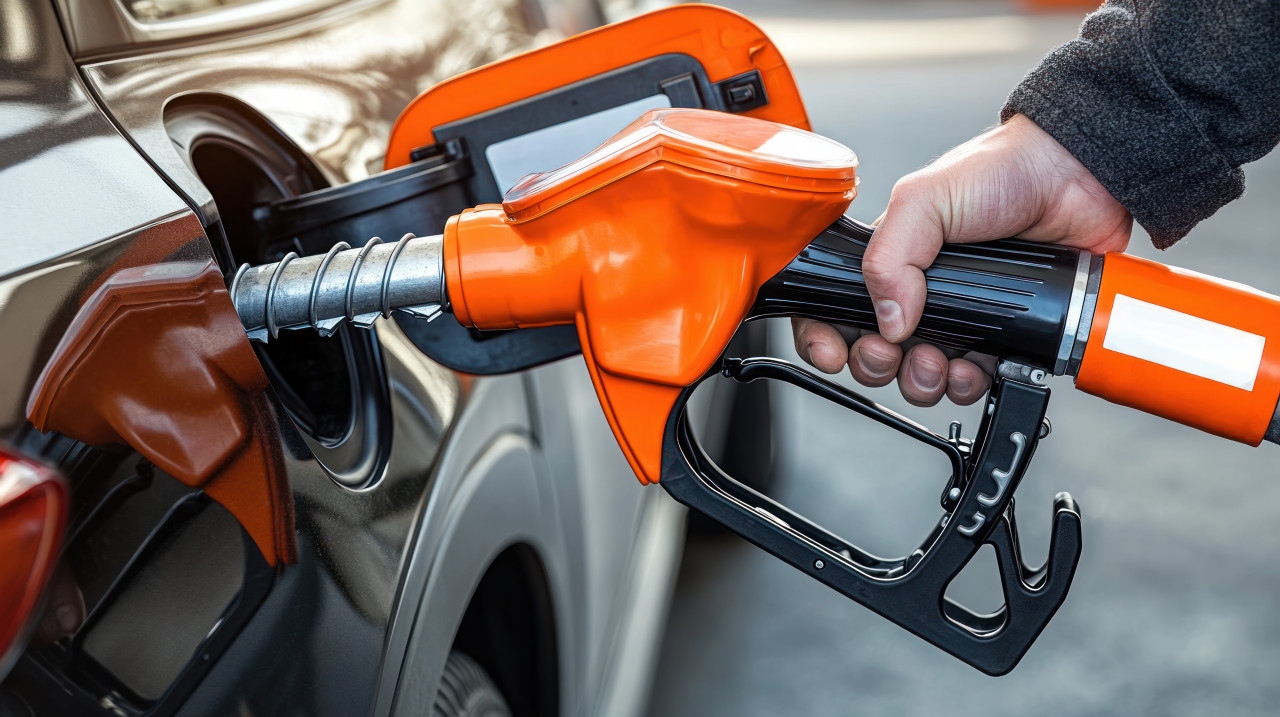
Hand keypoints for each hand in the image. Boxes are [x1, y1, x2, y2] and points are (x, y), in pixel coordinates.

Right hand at [793, 114, 1132, 405]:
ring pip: (920, 374)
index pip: (836, 307)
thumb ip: (890, 256)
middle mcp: (919, 292)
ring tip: (939, 363)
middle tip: (892, 354)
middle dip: (877, 365)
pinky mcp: (1001, 335)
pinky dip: (968, 385)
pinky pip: (973, 380)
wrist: (1077, 177)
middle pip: (874, 353)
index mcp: (890, 260)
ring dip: (922, 381)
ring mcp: (961, 317)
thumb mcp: (924, 199)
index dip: (826, 337)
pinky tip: (975, 368)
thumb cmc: (1001, 172)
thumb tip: (887, 320)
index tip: (833, 352)